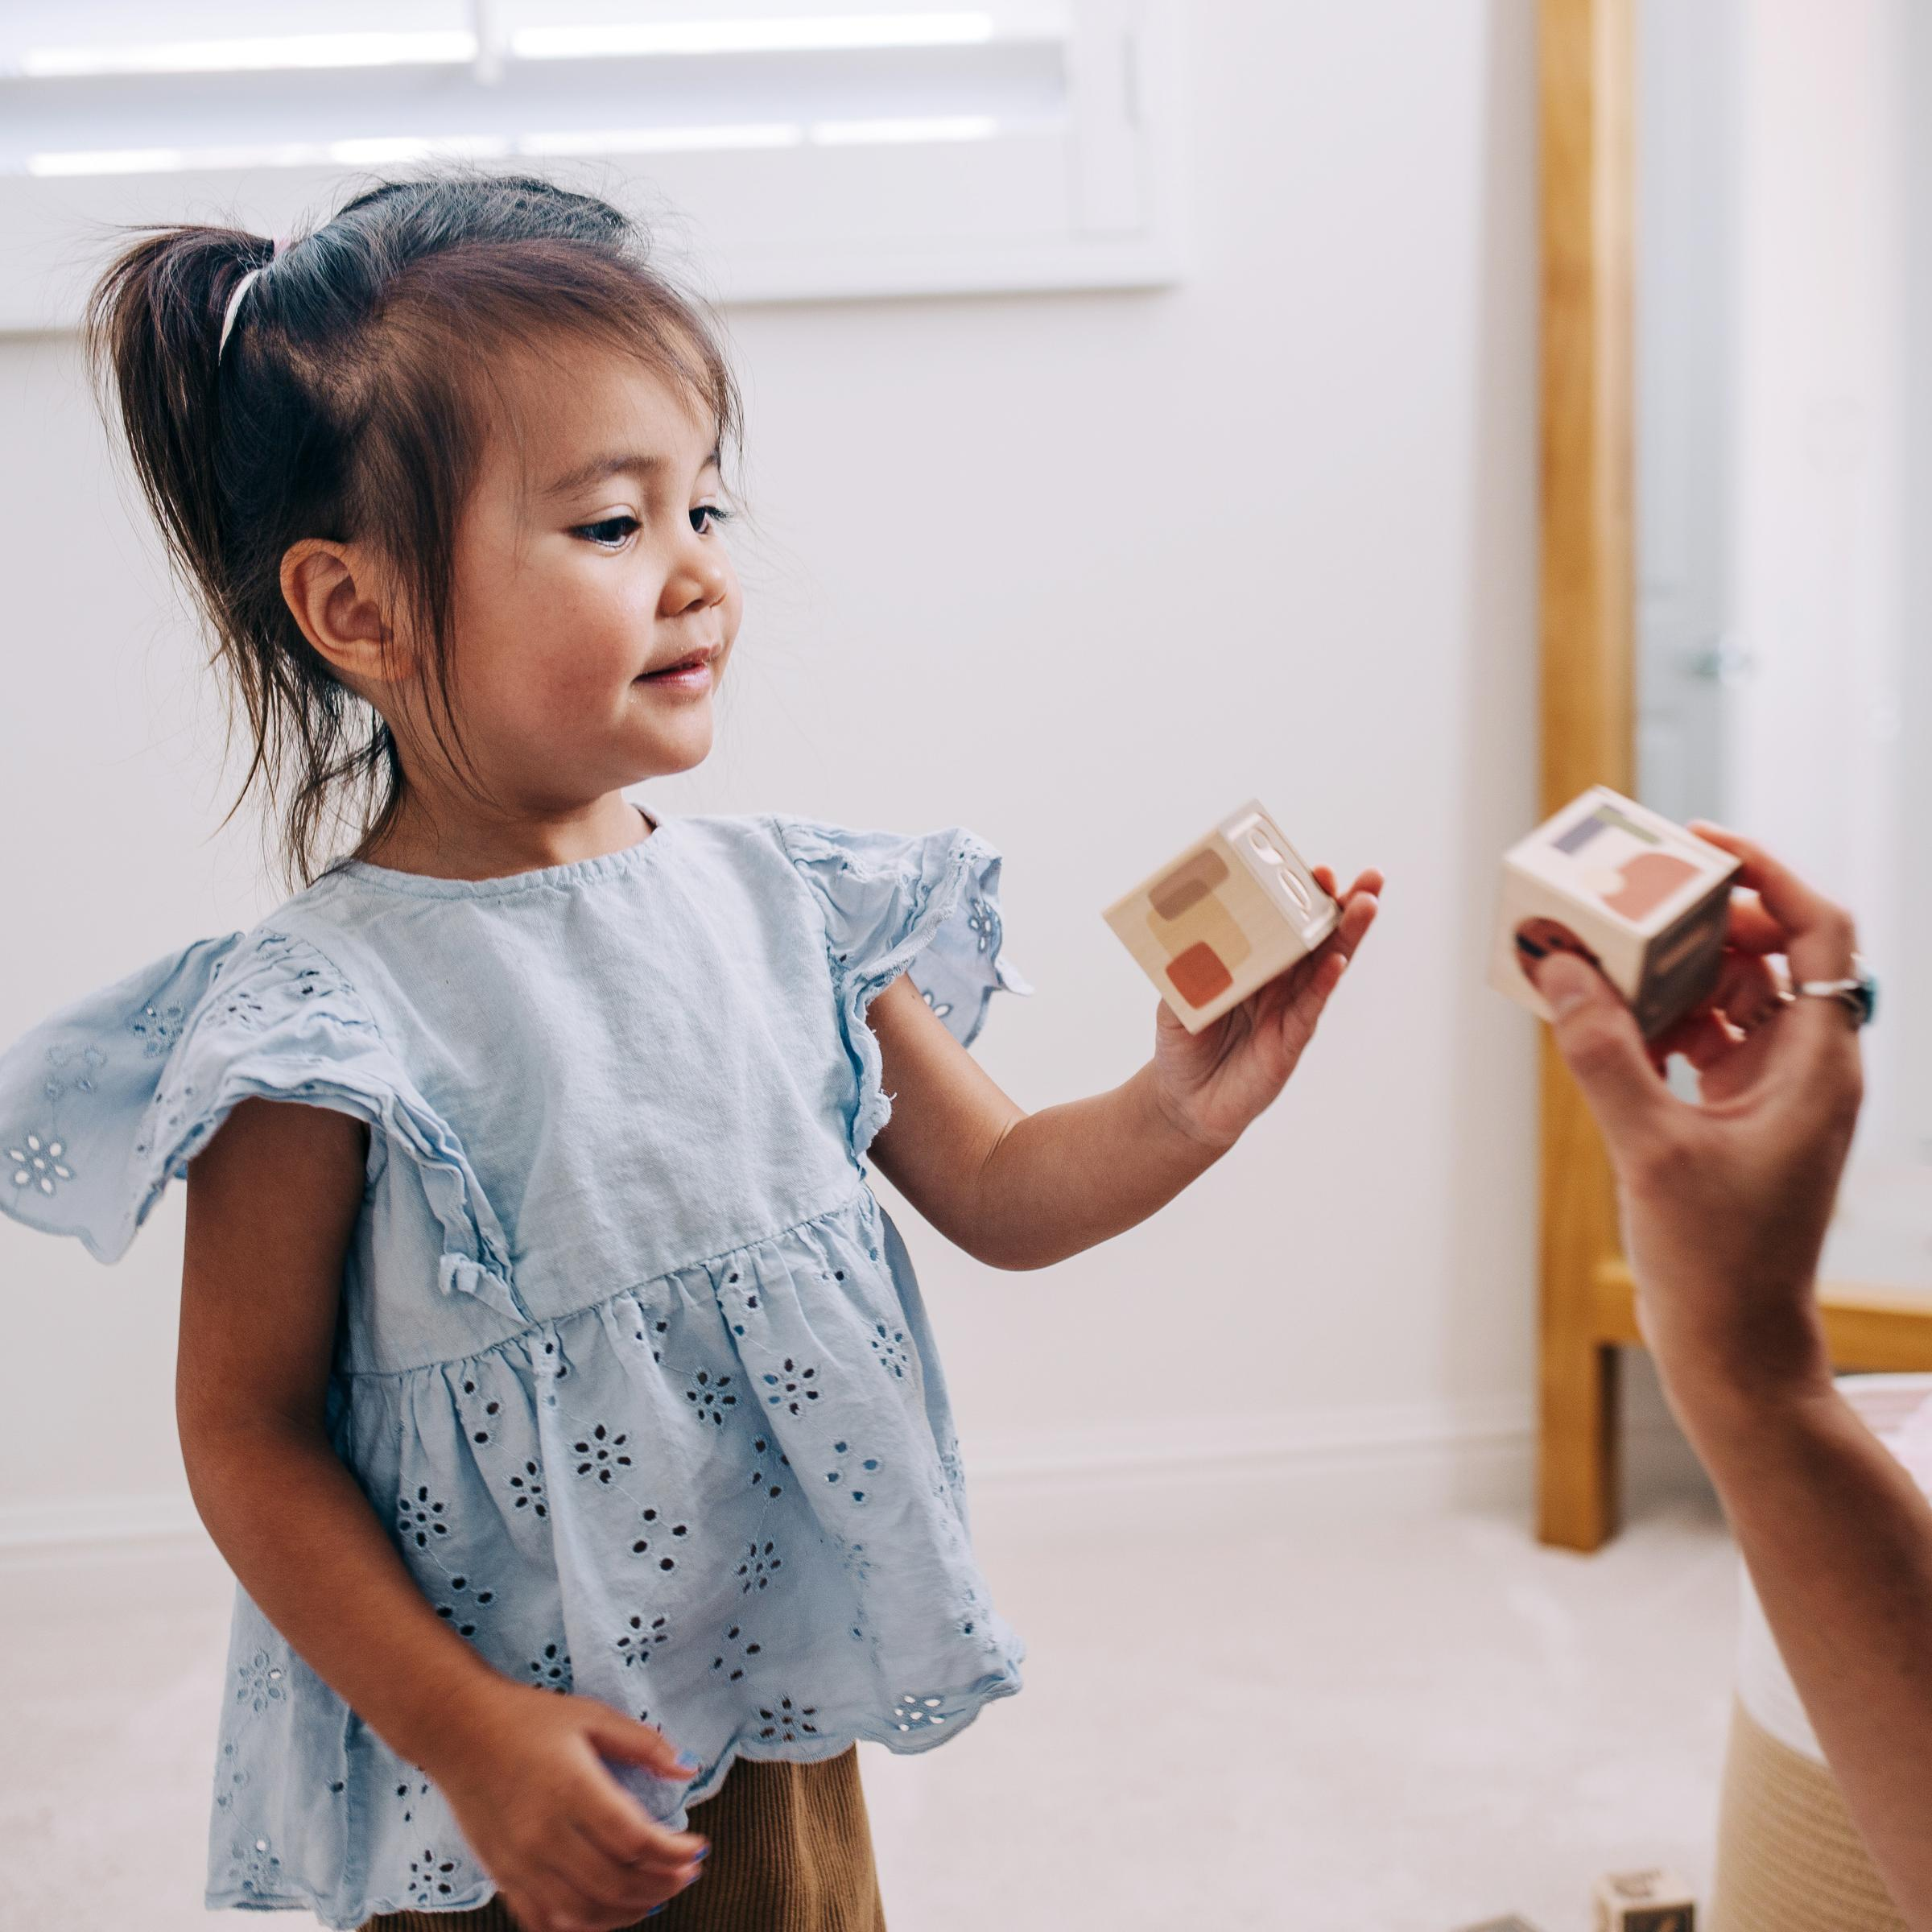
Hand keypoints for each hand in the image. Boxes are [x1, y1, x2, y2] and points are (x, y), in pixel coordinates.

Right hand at [425, 1680, 706, 1931]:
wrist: (457, 1731)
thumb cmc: (527, 1718)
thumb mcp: (592, 1716)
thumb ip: (643, 1744)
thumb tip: (687, 1768)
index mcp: (572, 1790)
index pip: (635, 1840)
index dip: (674, 1852)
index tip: (699, 1847)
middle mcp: (545, 1834)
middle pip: (615, 1882)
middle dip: (662, 1884)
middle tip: (688, 1873)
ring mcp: (521, 1862)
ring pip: (584, 1911)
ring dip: (629, 1911)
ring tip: (659, 1893)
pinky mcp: (503, 1875)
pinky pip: (546, 1920)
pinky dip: (583, 1925)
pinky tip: (609, 1910)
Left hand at [1147, 866, 1381, 1150]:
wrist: (1182, 1102)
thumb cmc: (1184, 1045)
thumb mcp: (1176, 997)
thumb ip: (1186, 967)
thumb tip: (1189, 929)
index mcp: (1257, 964)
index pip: (1288, 924)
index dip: (1306, 899)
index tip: (1319, 871)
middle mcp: (1281, 984)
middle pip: (1321, 939)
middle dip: (1347, 907)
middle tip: (1371, 878)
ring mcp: (1289, 1012)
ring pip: (1326, 968)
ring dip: (1348, 936)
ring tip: (1366, 904)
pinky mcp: (1288, 1043)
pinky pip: (1309, 1009)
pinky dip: (1323, 983)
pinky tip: (1336, 961)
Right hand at [1520, 826, 1863, 1421]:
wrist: (1736, 1353)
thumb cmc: (1718, 1263)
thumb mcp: (1650, 1147)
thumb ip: (1603, 1050)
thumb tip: (1559, 966)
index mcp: (1819, 1062)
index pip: (1817, 928)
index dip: (1764, 873)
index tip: (1695, 846)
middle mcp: (1808, 1066)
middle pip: (1768, 951)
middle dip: (1697, 916)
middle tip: (1627, 892)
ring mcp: (1774, 1092)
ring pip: (1729, 993)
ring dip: (1668, 968)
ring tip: (1601, 951)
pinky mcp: (1737, 1118)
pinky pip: (1700, 1039)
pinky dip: (1654, 1019)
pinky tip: (1600, 1017)